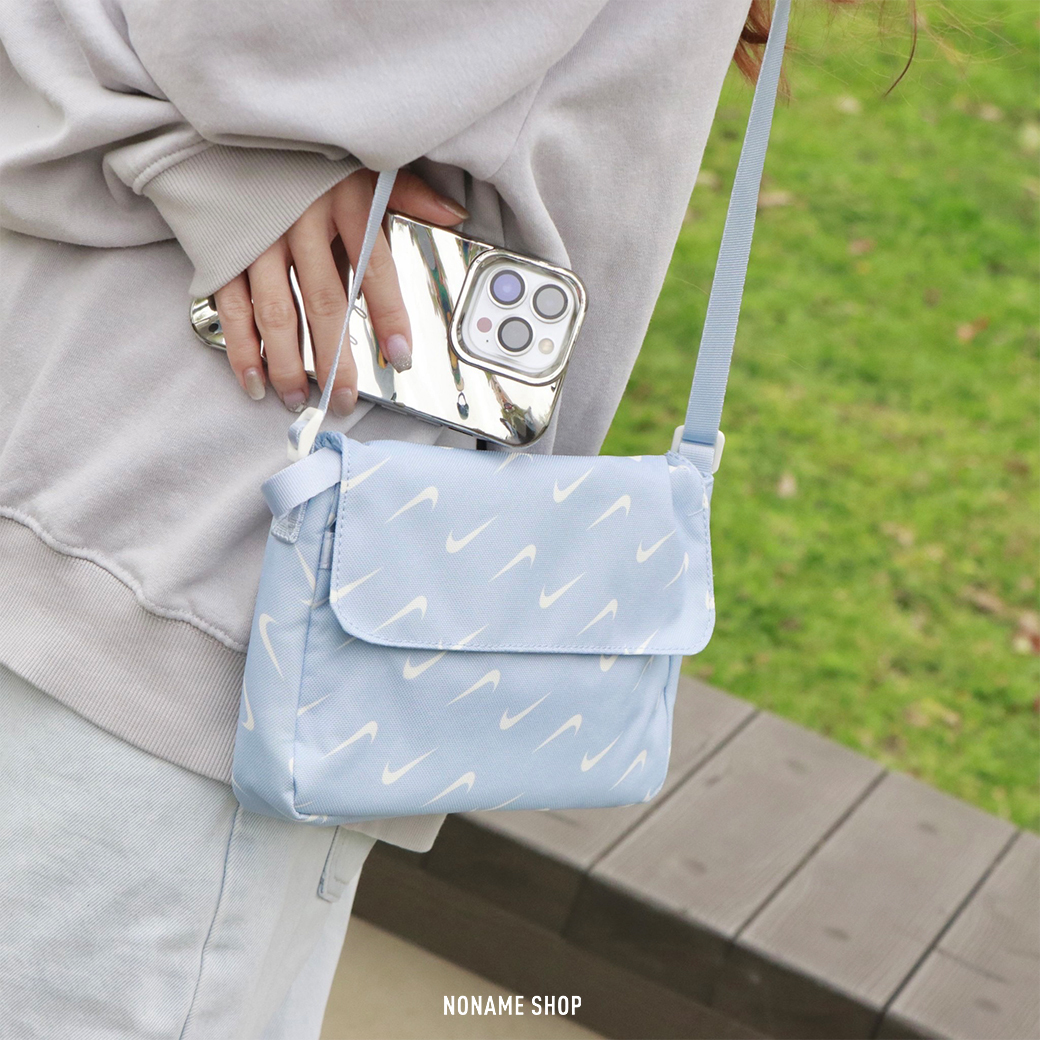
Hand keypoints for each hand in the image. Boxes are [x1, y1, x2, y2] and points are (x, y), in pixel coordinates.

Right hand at [214, 168, 468, 415]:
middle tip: (347, 400)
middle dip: (337, 358)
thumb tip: (455, 216)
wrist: (231, 119)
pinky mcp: (223, 249)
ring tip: (300, 400)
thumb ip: (409, 193)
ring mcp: (258, 239)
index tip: (401, 356)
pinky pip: (231, 307)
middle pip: (324, 302)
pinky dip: (241, 348)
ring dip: (287, 363)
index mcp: (344, 201)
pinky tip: (254, 381)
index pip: (374, 269)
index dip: (389, 316)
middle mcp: (301, 224)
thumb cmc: (308, 148)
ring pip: (276, 312)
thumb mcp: (364, 159)